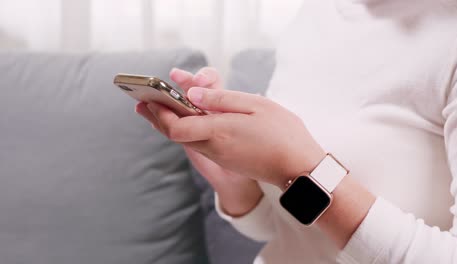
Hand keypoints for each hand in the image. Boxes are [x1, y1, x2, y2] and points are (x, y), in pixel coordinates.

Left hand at [145, 86, 325, 187]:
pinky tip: (189, 119)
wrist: (299, 168)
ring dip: (172, 123)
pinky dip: (188, 130)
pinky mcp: (227, 160)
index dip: (160, 112)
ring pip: (186, 139)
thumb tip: (192, 95)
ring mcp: (220, 156)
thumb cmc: (283, 133)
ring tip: (161, 107)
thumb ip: (221, 99)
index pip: (175, 126)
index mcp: (219, 131)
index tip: (150, 98)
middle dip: (158, 118)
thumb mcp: (255, 106)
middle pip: (175, 134)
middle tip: (143, 104)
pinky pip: (199, 143)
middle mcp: (214, 147)